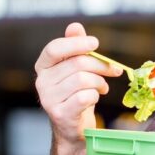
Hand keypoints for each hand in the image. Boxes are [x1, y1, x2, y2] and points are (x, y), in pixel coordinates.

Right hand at [34, 22, 122, 147]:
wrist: (72, 128)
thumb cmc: (76, 94)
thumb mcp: (76, 69)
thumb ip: (75, 47)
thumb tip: (75, 26)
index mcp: (43, 67)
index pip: (54, 49)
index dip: (76, 44)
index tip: (95, 43)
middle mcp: (41, 82)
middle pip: (76, 64)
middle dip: (100, 65)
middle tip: (113, 70)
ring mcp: (49, 99)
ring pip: (83, 80)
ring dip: (99, 82)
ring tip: (102, 87)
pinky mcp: (60, 114)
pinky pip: (85, 97)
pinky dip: (95, 96)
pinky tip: (95, 98)